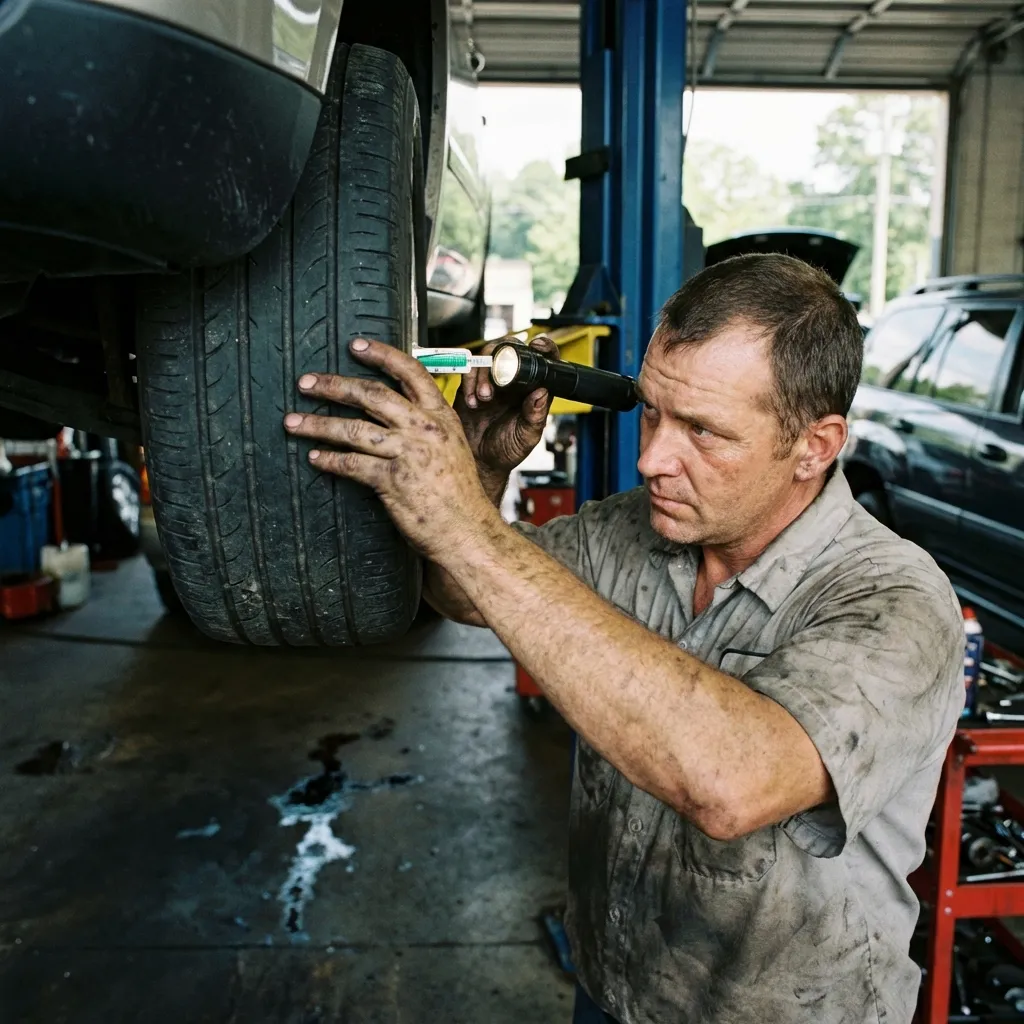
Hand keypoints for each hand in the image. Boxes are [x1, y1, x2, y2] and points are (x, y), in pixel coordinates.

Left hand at [283, 339, 501, 561]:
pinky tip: (314, 457)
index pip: (410, 372)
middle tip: (307, 382)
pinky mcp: (392, 481)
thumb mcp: (453, 447)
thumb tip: (394, 414)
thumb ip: (426, 426)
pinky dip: (328, 460)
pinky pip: (351, 464)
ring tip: (293, 422)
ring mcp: (407, 454)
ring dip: (317, 424)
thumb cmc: (460, 494)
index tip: (356, 345)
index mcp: (440, 416)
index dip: (381, 354)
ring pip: (353, 429)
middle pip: (372, 394)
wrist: (468, 529)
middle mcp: (424, 429)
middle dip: (333, 385)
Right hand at [454, 334, 558, 476]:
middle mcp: (513, 382)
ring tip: (485, 397)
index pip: (543, 362)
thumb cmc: (506, 451)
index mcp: (532, 390)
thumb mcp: (526, 438)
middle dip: (504, 359)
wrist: (479, 462)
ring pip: (489, 357)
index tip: (538, 347)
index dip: (544, 349)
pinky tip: (473, 403)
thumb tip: (542, 393)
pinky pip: (469, 371)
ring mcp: (491, 382)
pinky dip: (469, 382)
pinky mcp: (471, 386)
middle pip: (511, 350)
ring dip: (485, 373)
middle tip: (499, 377)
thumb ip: (534, 417)